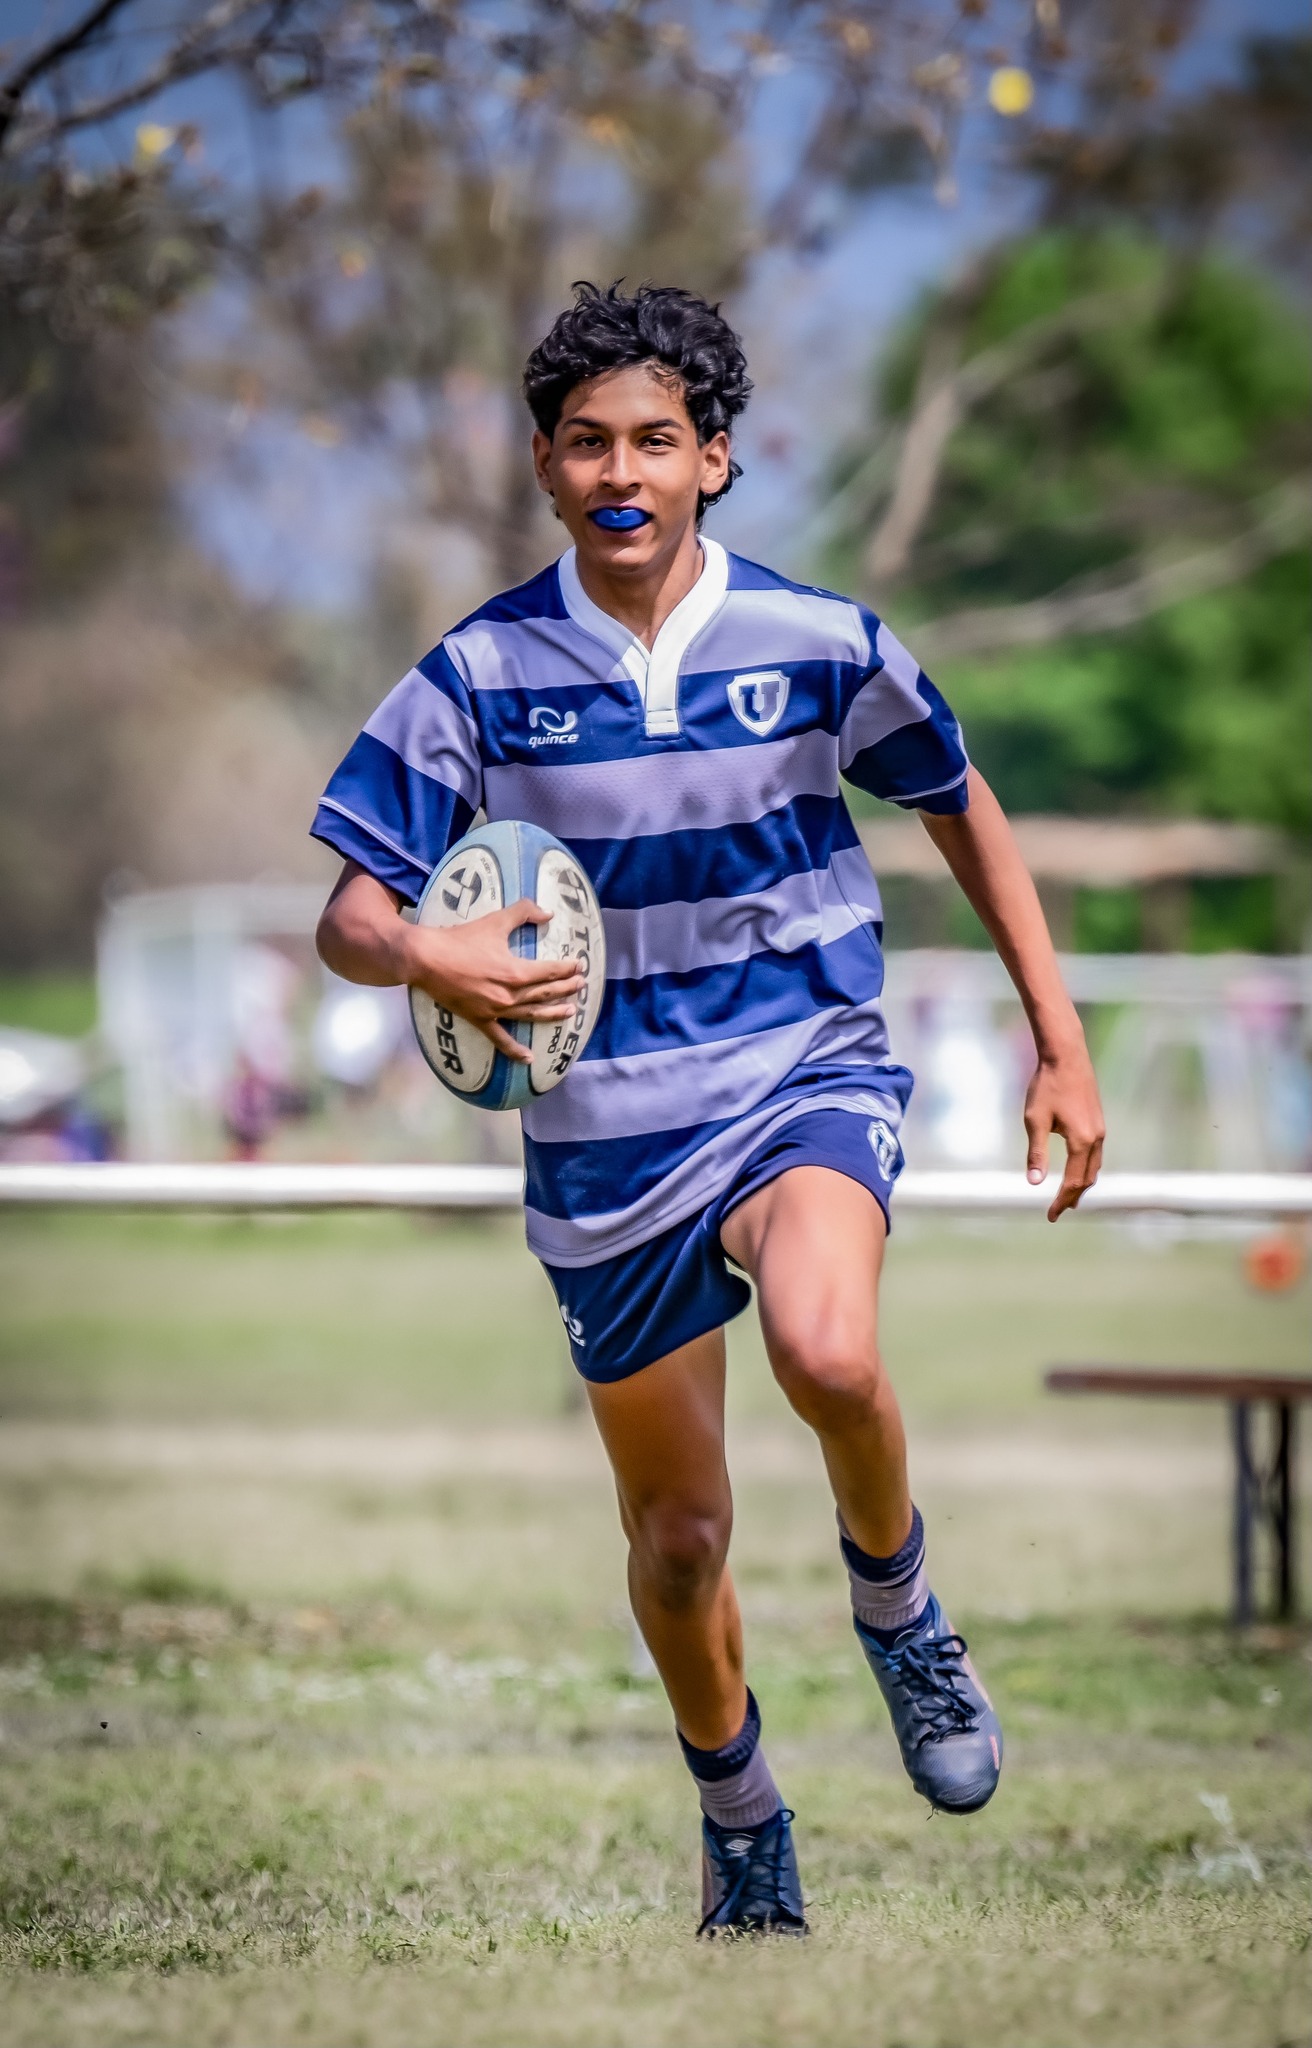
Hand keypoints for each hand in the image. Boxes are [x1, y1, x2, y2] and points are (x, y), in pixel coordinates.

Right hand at [403, 900, 584, 1064]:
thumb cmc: (460, 939)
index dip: (568, 968)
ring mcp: (496, 1010)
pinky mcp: (480, 1020)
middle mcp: (510, 995)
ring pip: (532, 1015)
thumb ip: (523, 912)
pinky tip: (529, 1059)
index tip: (579, 965)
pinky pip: (501, 1039)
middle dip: (567, 989)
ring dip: (553, 1014)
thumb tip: (548, 913)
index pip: (551, 971)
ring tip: (570, 1012)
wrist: (426, 959)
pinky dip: (515, 1051)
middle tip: (581, 985)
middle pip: (546, 993)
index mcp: (516, 971)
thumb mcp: (494, 921)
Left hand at [1023, 1035, 1104, 1220]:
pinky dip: (1086, 1167)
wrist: (1066, 1055)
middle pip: (1087, 1178)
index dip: (1061, 1201)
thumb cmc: (1047, 1086)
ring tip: (1070, 1196)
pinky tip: (1077, 1167)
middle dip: (1073, 1196)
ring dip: (1082, 1183)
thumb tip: (1034, 1183)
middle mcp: (1096, 1138)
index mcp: (1082, 1142)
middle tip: (1058, 1210)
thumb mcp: (1035, 1121)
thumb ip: (1037, 1154)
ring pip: (1094, 1166)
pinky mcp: (1098, 1120)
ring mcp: (1100, 1129)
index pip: (1073, 1182)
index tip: (1050, 1216)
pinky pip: (1096, 1153)